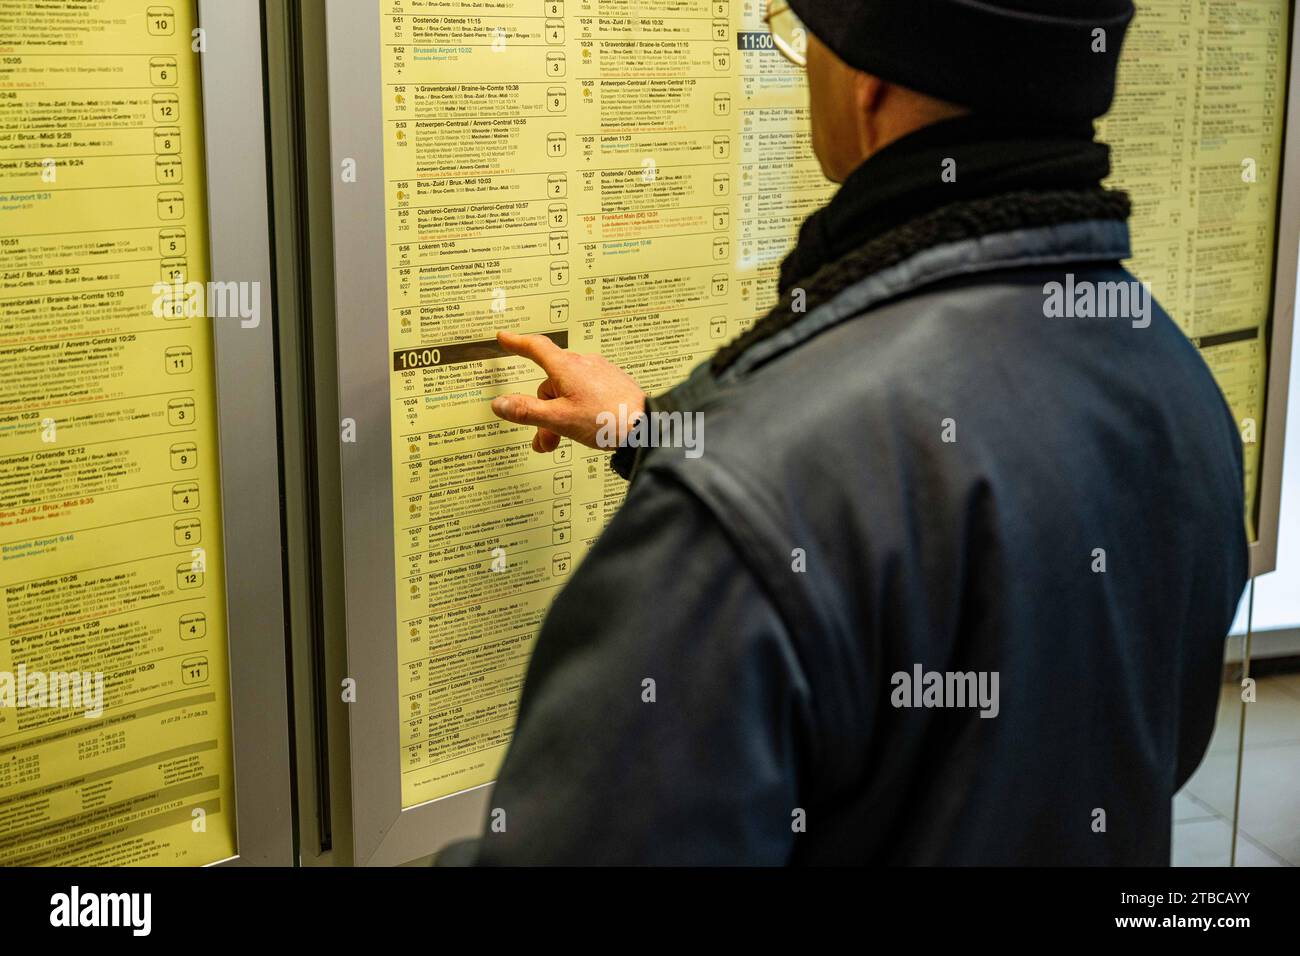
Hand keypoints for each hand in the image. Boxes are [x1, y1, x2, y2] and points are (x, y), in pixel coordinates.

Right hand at [489, 331, 645, 452]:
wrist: (647, 427)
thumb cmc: (608, 420)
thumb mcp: (559, 419)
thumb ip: (527, 411)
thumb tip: (501, 404)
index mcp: (567, 367)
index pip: (535, 348)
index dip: (517, 343)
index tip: (505, 338)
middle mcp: (583, 364)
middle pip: (550, 382)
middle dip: (542, 410)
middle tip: (544, 437)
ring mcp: (599, 373)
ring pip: (567, 391)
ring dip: (559, 415)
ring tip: (563, 438)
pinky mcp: (612, 384)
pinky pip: (585, 393)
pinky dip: (577, 410)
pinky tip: (585, 428)